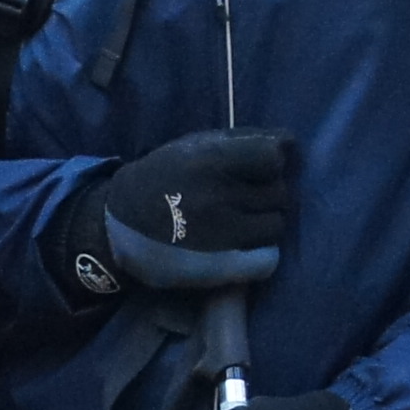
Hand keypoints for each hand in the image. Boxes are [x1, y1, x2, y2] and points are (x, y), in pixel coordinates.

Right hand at [66, 129, 293, 300]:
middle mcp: (218, 196)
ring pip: (276, 225)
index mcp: (210, 161)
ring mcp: (221, 234)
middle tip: (244, 198)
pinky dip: (263, 254)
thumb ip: (242, 141)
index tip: (258, 168)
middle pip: (279, 192)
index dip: (270, 162)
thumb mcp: (193, 146)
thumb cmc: (163, 178)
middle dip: (266, 193)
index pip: (274, 156)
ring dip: (264, 222)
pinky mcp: (221, 268)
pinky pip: (268, 260)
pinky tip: (248, 248)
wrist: (118, 225)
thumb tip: (291, 143)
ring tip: (241, 222)